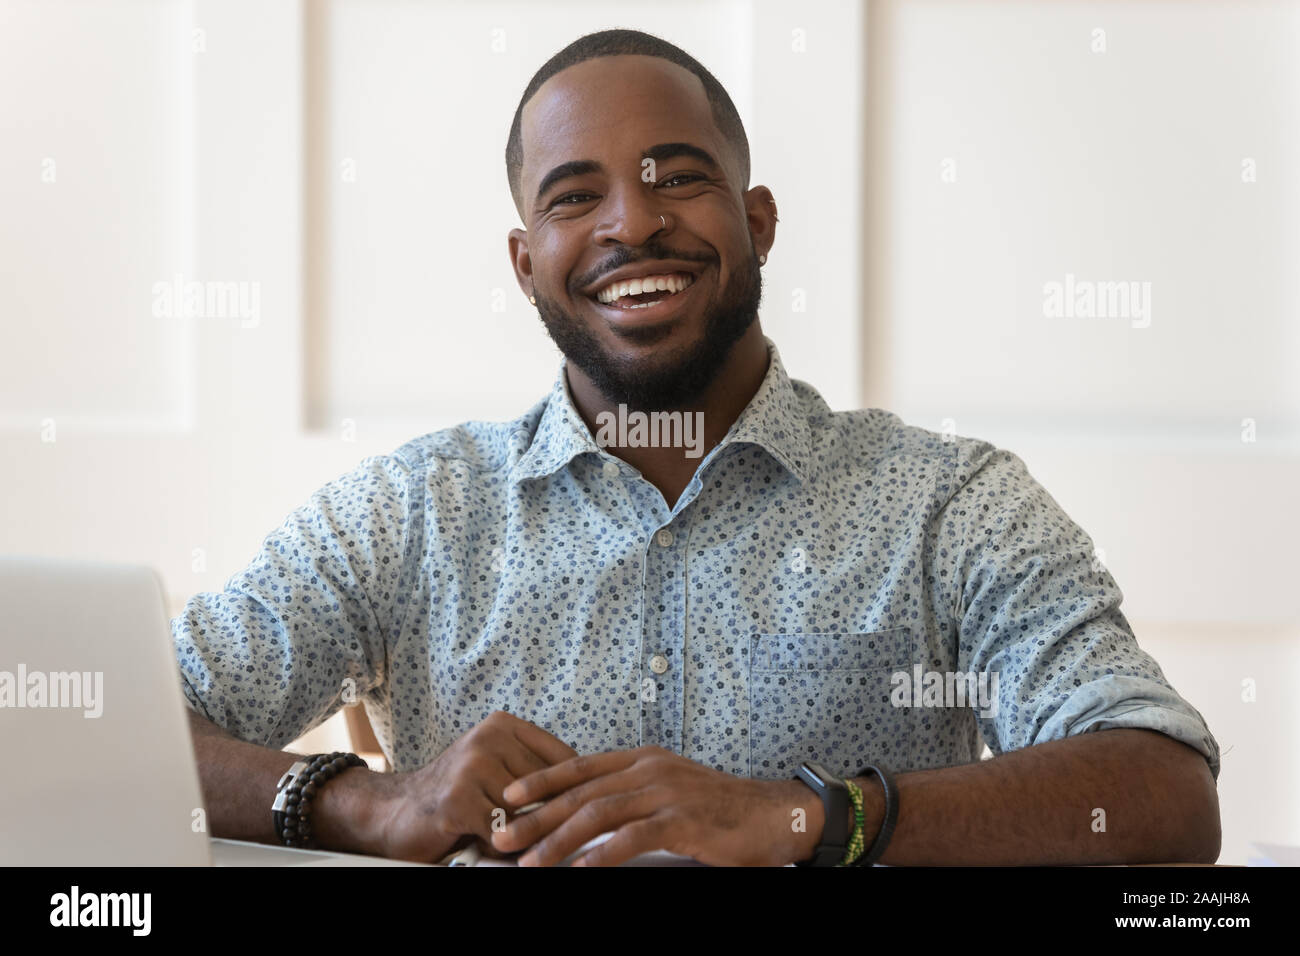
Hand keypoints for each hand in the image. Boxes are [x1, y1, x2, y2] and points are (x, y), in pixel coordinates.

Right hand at [362, 711, 577, 861]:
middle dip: (553, 818)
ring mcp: (472, 766)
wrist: (395, 811)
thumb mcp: (498, 768)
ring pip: (528, 814)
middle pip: (550, 789)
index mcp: (504, 725)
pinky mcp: (458, 799)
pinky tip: (493, 849)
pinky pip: (502, 833)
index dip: (581, 791)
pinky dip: (503, 849)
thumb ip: (537, 773)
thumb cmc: (457, 794)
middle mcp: (489, 738)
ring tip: (519, 844)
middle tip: (559, 837)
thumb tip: (589, 794)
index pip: (566, 759)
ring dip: (528, 837)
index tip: (592, 812)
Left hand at [489, 745, 820, 865]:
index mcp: (644, 760)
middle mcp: (650, 770)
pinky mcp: (682, 821)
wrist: (774, 815)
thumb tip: (592, 817)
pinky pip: (631, 838)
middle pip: (580, 792)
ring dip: (558, 840)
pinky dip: (600, 855)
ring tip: (530, 861)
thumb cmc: (722, 810)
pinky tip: (580, 870)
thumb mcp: (672, 793)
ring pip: (597, 814)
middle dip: (536, 815)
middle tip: (503, 835)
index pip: (581, 765)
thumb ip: (634, 799)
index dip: (542, 779)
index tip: (509, 794)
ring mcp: (666, 793)